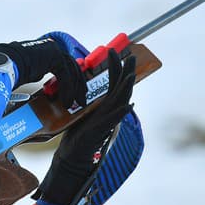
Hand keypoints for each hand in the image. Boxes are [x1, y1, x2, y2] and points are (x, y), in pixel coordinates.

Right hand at [0, 32, 87, 107]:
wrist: (3, 65)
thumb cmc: (8, 70)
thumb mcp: (27, 73)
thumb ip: (37, 73)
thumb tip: (39, 82)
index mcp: (45, 50)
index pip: (64, 65)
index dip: (71, 80)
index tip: (74, 93)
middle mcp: (51, 48)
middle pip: (72, 68)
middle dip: (78, 85)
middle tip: (81, 99)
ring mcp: (54, 50)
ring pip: (71, 72)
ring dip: (75, 89)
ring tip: (76, 103)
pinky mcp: (55, 57)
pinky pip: (65, 76)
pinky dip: (67, 90)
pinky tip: (67, 101)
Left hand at [35, 49, 135, 204]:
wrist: (73, 153)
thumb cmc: (78, 132)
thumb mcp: (82, 109)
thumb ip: (86, 97)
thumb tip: (82, 83)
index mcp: (106, 104)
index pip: (113, 81)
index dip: (115, 66)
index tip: (113, 51)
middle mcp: (110, 110)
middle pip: (122, 87)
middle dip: (127, 71)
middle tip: (130, 55)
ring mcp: (108, 120)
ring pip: (122, 101)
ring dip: (127, 88)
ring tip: (131, 76)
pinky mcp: (102, 130)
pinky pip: (114, 120)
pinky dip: (121, 112)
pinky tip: (128, 105)